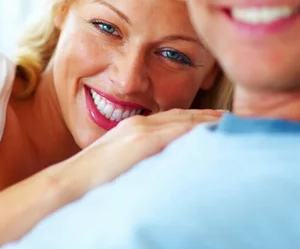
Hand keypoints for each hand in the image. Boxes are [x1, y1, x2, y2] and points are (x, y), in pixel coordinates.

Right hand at [49, 109, 223, 196]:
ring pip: (184, 119)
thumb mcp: (119, 164)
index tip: (215, 120)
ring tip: (231, 121)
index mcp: (133, 130)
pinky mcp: (143, 141)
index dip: (195, 117)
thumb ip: (139, 160)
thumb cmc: (92, 181)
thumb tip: (158, 168)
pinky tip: (216, 128)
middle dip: (207, 115)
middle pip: (182, 115)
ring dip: (208, 119)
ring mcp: (141, 130)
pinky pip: (178, 129)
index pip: (171, 119)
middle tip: (231, 117)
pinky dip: (199, 126)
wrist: (68, 184)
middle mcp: (140, 124)